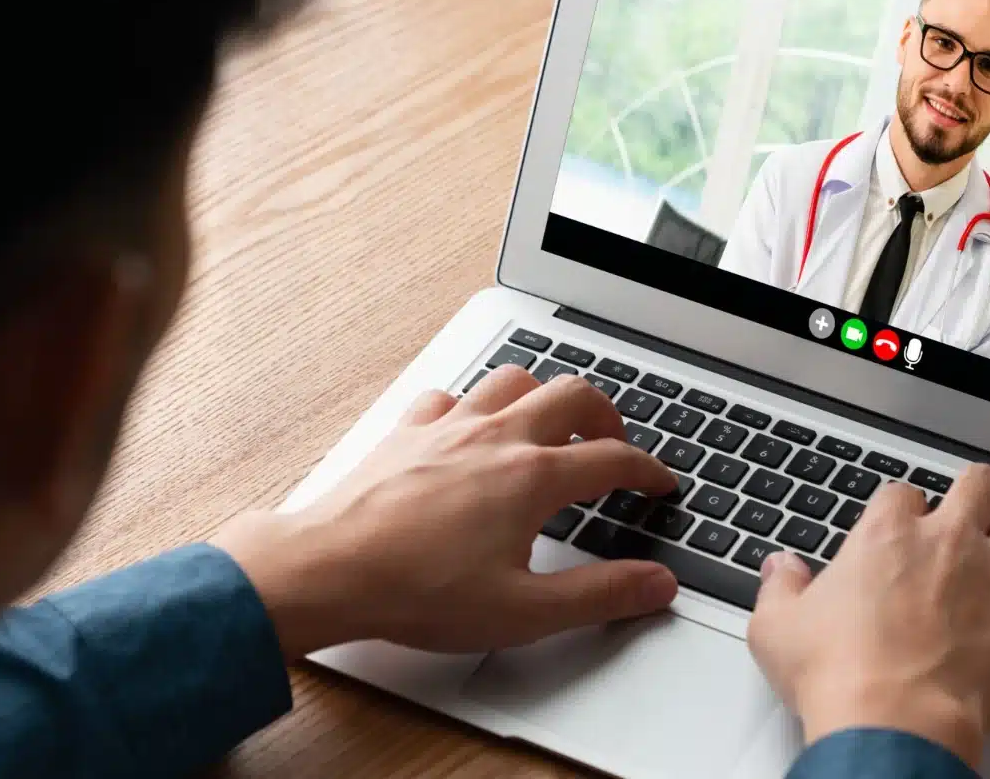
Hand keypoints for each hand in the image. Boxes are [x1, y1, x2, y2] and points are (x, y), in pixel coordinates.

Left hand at [212, 365, 679, 656]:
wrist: (330, 569)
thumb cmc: (418, 591)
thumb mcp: (524, 611)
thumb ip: (599, 595)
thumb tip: (654, 584)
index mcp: (533, 477)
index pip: (614, 459)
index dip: (648, 471)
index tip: (659, 483)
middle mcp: (496, 437)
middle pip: (573, 395)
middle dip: (606, 414)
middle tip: (614, 442)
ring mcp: (449, 427)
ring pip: (513, 379)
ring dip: (543, 395)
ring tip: (552, 424)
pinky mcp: (408, 430)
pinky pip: (452, 397)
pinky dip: (474, 406)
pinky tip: (470, 430)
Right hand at [746, 464, 989, 768]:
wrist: (890, 723)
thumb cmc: (837, 676)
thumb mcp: (778, 627)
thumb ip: (781, 588)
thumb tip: (780, 570)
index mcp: (886, 535)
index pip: (903, 492)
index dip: (903, 510)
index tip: (901, 530)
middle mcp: (949, 541)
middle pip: (981, 481)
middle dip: (980, 494)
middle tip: (973, 517)